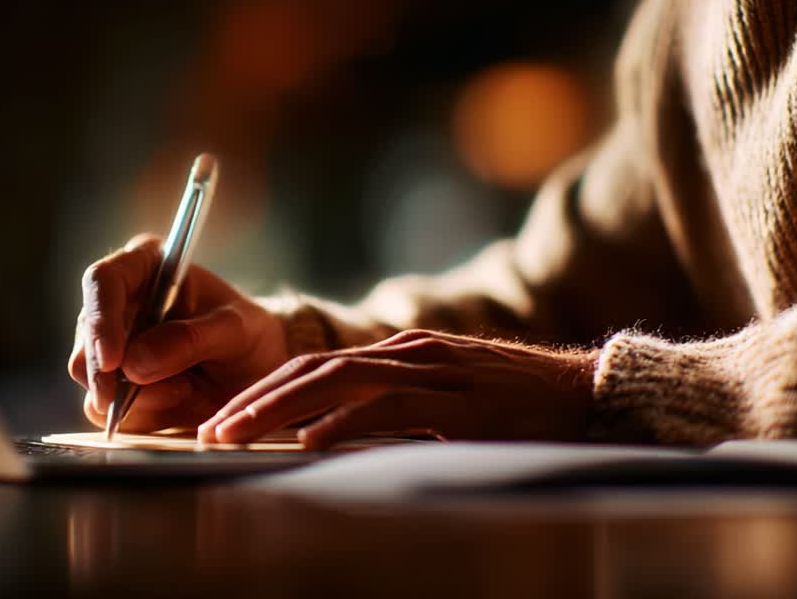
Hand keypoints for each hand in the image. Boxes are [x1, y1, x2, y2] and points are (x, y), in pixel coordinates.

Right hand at [69, 235, 289, 431]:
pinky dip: (140, 413)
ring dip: (136, 396)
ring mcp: (111, 345)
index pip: (102, 281)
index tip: (114, 360)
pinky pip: (104, 408)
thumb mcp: (235, 330)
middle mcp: (118, 303)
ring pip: (91, 376)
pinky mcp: (113, 384)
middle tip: (156, 392)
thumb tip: (133, 364)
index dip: (102, 320)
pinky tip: (178, 399)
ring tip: (187, 389)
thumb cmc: (247, 334)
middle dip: (113, 373)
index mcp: (143, 266)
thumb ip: (191, 339)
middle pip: (88, 336)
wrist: (254, 370)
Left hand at [197, 330, 596, 448]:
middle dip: (252, 402)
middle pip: (310, 370)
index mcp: (399, 353)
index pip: (313, 367)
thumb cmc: (515, 408)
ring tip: (235, 438)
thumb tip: (332, 440)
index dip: (261, 393)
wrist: (588, 394)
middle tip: (207, 434)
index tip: (221, 422)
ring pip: (335, 382)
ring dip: (277, 411)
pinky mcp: (459, 401)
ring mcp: (433, 371)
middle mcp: (407, 352)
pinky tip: (310, 444)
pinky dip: (344, 424)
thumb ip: (394, 411)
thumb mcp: (443, 402)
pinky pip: (390, 408)